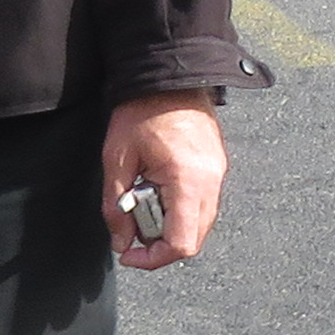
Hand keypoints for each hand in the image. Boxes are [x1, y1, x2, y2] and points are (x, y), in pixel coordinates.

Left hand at [103, 94, 224, 269]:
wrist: (169, 76)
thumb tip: (121, 241)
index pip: (181, 243)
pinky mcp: (216, 168)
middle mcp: (210, 183)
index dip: (153, 258)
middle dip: (160, 244)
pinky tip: (157, 190)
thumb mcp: (117, 160)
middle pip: (193, 239)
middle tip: (132, 226)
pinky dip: (178, 209)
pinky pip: (202, 205)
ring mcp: (218, 175)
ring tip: (143, 202)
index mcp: (187, 181)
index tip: (129, 253)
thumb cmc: (143, 111)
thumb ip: (116, 207)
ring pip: (199, 225)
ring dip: (169, 226)